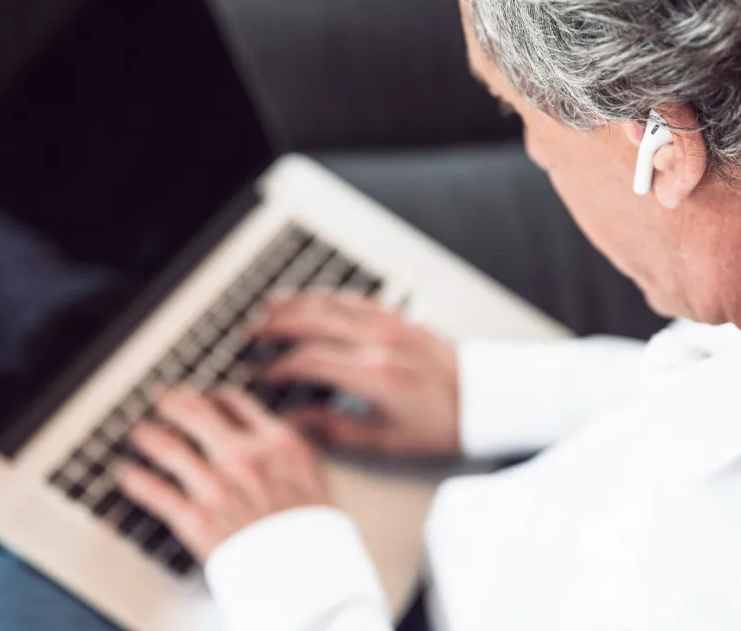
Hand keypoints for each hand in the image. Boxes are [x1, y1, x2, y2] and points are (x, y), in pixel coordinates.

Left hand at [118, 387, 329, 561]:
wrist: (307, 575)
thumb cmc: (313, 532)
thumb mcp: (313, 475)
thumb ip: (289, 449)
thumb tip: (280, 429)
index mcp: (276, 442)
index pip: (234, 402)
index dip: (212, 397)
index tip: (204, 398)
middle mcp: (243, 456)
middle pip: (195, 412)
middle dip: (173, 402)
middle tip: (162, 400)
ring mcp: (217, 485)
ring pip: (168, 447)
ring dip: (148, 436)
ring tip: (139, 433)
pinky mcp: (195, 518)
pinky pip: (156, 493)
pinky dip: (136, 481)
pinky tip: (127, 474)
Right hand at [250, 293, 459, 455]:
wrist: (488, 400)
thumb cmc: (445, 425)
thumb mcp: (389, 442)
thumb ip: (338, 431)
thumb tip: (298, 423)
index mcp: (375, 373)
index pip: (311, 359)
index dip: (281, 367)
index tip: (264, 377)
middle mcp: (380, 341)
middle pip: (314, 321)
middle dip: (277, 325)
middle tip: (252, 333)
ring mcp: (392, 325)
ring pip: (333, 304)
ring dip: (298, 303)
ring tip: (270, 307)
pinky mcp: (402, 319)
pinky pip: (357, 300)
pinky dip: (329, 297)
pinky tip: (315, 300)